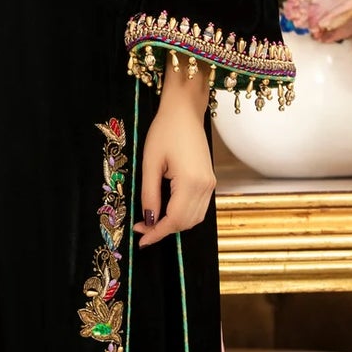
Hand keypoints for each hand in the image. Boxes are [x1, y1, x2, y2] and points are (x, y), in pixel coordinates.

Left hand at [133, 63, 214, 248]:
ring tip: (151, 221)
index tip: (141, 240)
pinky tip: (166, 211)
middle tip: (142, 229)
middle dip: (164, 230)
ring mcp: (211, 184)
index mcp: (191, 182)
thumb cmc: (164, 131)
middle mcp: (206, 186)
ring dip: (174, 224)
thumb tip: (149, 220)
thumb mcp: (150, 163)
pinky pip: (198, 207)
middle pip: (187, 223)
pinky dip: (183, 214)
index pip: (175, 220)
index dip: (157, 233)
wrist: (184, 111)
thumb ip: (149, 194)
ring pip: (194, 218)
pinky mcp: (210, 180)